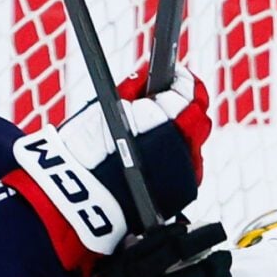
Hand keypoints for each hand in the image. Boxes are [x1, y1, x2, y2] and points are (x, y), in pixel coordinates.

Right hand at [11, 68, 213, 263]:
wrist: (79, 199)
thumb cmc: (86, 152)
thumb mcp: (109, 108)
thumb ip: (134, 91)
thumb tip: (144, 80)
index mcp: (168, 122)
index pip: (189, 91)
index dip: (182, 81)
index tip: (172, 76)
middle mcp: (184, 148)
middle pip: (198, 118)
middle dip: (184, 107)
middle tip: (164, 103)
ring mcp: (186, 173)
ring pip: (192, 145)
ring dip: (179, 136)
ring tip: (153, 136)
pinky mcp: (182, 193)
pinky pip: (186, 169)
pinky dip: (175, 161)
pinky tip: (154, 160)